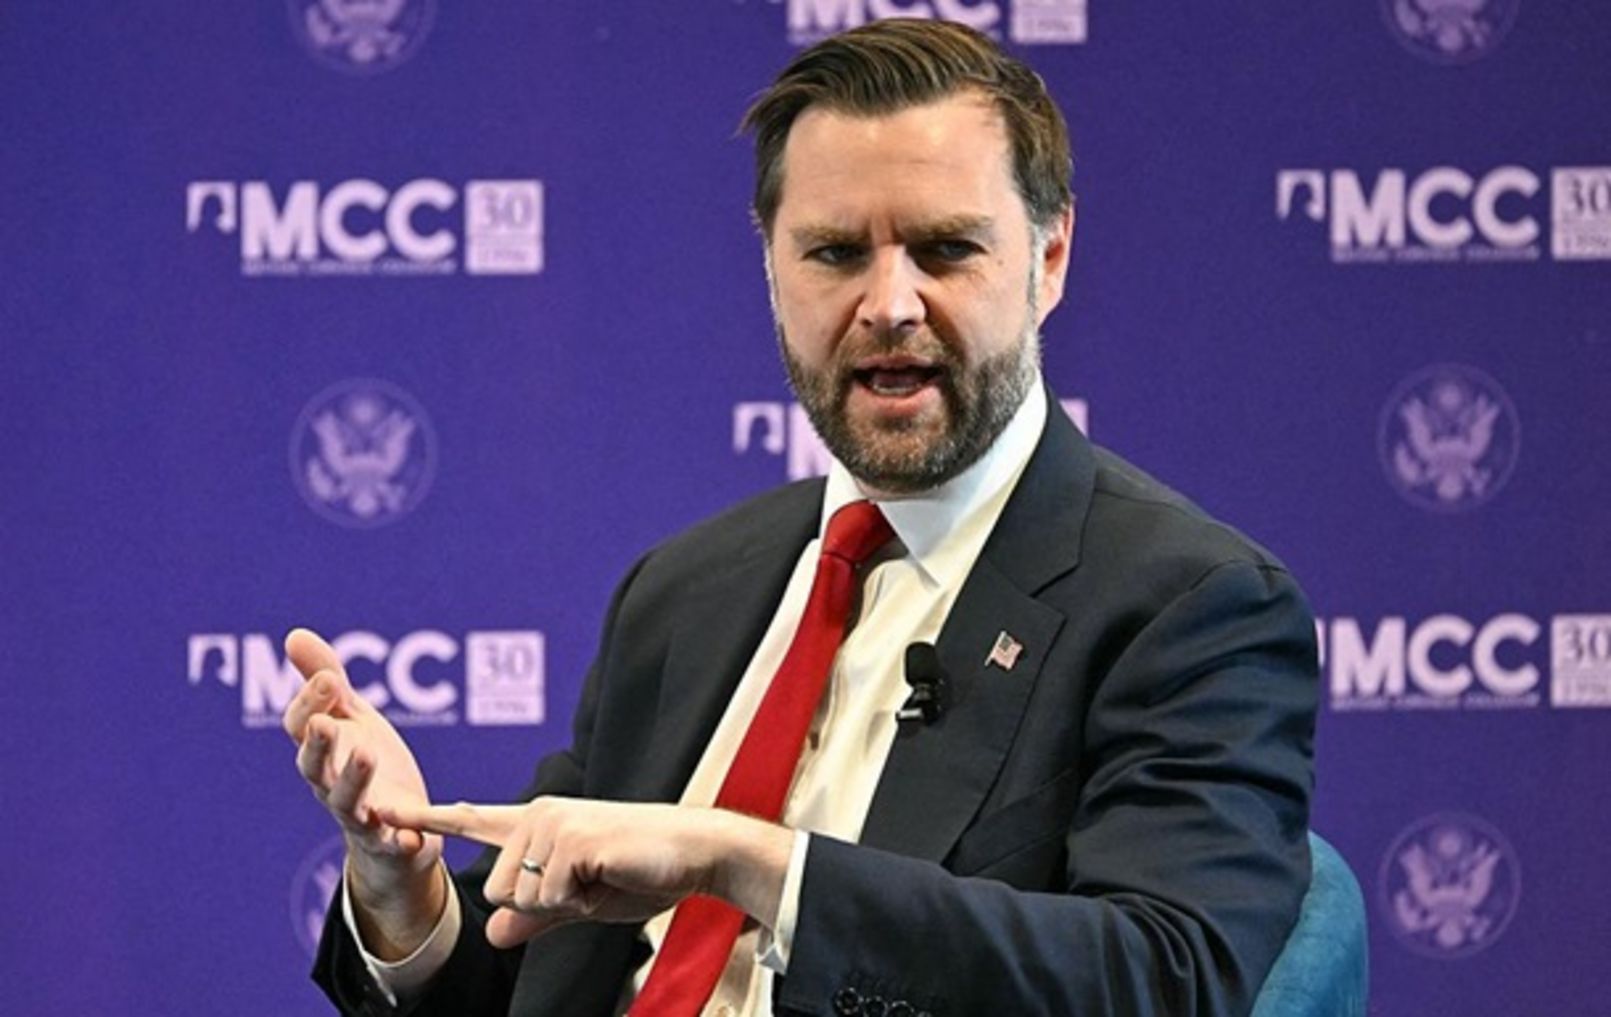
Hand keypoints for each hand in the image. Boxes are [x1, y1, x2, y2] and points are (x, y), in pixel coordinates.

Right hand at [282, 628, 444, 957]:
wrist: (397, 837)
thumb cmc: (369, 769)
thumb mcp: (353, 721)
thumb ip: (328, 685)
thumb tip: (294, 634)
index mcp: (323, 752)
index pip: (302, 727)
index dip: (310, 703)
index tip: (327, 677)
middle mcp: (331, 785)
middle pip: (314, 766)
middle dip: (317, 744)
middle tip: (323, 722)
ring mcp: (361, 817)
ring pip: (348, 802)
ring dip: (354, 780)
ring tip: (366, 755)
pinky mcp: (391, 843)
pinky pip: (393, 844)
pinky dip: (401, 840)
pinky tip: (411, 835)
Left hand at [379, 798, 792, 948]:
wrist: (694, 852)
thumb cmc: (641, 871)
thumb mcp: (580, 902)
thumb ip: (535, 917)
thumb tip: (494, 934)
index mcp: (536, 824)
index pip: (472, 819)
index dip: (425, 819)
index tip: (380, 809)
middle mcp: (538, 815)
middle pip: (498, 888)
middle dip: (543, 905)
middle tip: (591, 884)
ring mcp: (554, 823)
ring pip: (521, 895)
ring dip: (565, 903)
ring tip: (603, 876)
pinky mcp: (572, 838)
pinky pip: (549, 897)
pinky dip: (581, 902)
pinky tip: (608, 875)